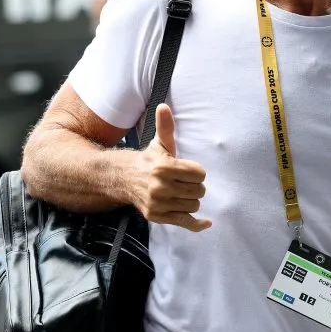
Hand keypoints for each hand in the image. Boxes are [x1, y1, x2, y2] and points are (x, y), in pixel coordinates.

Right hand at [133, 103, 211, 231]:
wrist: (124, 180)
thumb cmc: (149, 160)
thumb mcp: (159, 143)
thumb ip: (166, 126)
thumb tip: (164, 106)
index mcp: (164, 167)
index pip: (199, 174)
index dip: (197, 172)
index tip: (188, 170)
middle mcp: (160, 187)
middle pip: (199, 190)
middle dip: (195, 185)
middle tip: (184, 181)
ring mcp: (159, 204)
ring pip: (194, 205)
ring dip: (192, 199)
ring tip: (180, 192)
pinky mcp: (158, 217)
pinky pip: (185, 223)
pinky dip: (197, 225)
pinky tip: (206, 223)